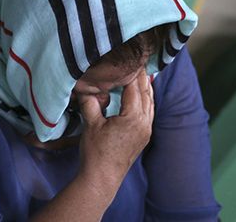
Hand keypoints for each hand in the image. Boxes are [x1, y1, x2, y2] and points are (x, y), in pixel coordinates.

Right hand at [76, 69, 154, 195]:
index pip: (134, 86)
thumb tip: (86, 85)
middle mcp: (145, 122)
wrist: (102, 178)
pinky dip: (146, 99)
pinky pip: (149, 111)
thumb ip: (90, 101)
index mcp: (133, 117)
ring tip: (140, 72)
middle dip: (141, 75)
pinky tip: (141, 93)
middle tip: (136, 58)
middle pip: (146, 92)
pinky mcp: (144, 135)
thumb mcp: (90, 123)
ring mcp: (146, 130)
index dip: (132, 70)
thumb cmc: (95, 152)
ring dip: (145, 86)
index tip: (129, 56)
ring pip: (150, 101)